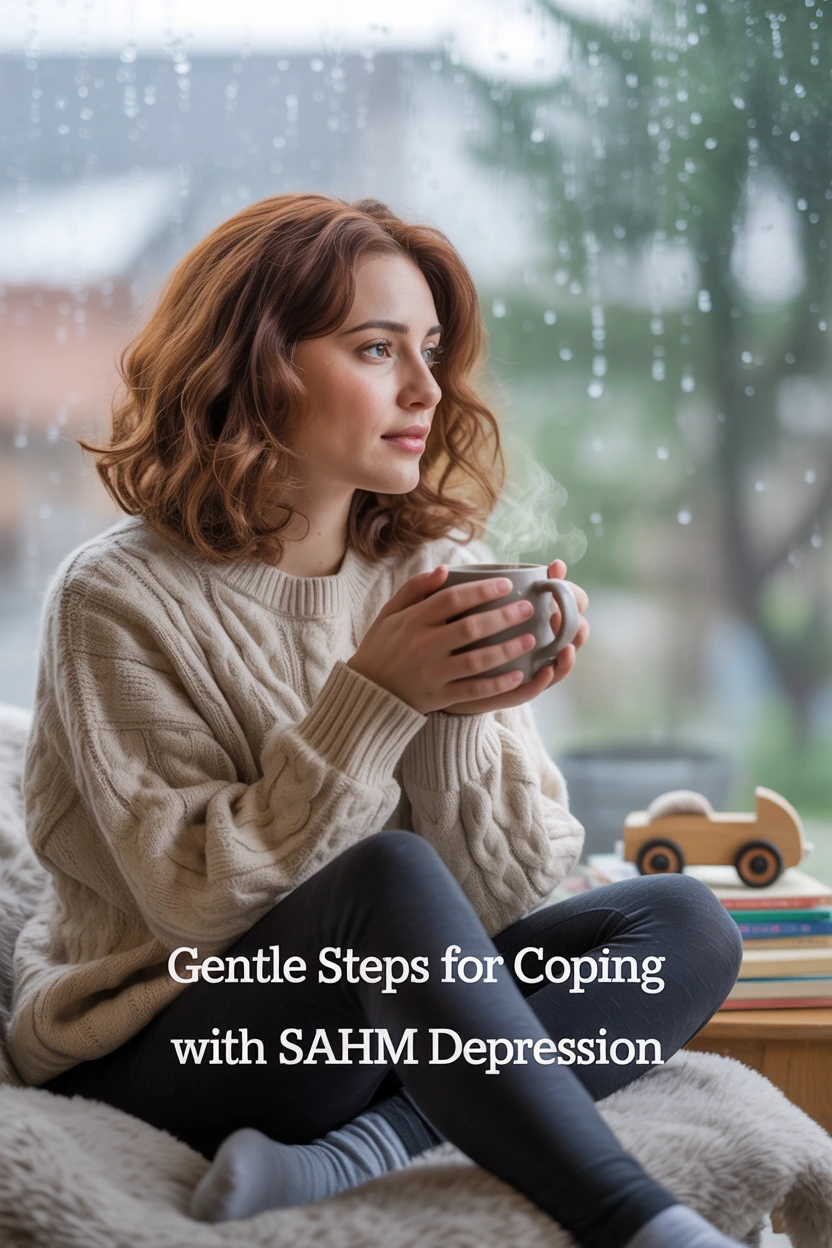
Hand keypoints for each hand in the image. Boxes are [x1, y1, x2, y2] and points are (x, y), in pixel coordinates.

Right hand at [346, 564, 581, 714]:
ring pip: (477, 660)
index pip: (453, 599)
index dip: (482, 590)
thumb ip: (414, 589)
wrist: (365, 693)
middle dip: (503, 617)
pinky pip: (473, 690)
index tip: (506, 584)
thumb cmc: (381, 648)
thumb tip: (444, 570)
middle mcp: (423, 645)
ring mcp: (432, 673)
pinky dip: (496, 683)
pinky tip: (517, 675)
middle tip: (528, 609)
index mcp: (413, 621)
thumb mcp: (389, 614)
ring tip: (530, 639)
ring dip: (507, 649)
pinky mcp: (438, 697)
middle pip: (471, 627)